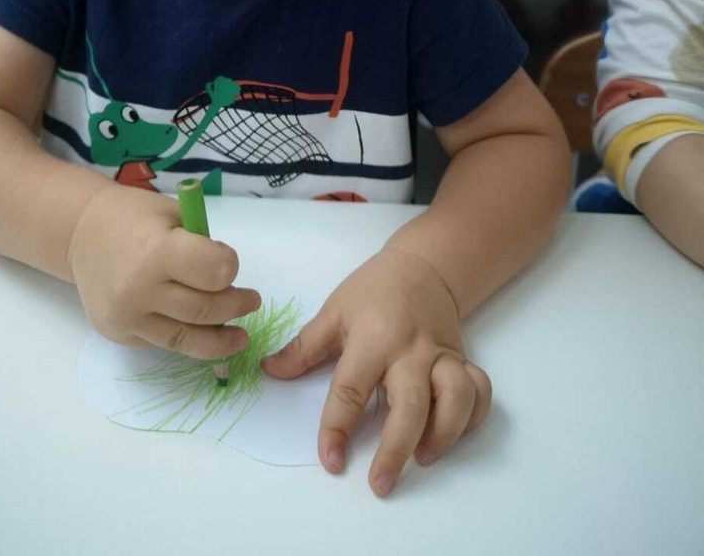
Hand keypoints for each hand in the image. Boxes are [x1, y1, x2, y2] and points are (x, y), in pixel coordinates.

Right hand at [68, 182, 260, 356]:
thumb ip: (199, 246)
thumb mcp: (173, 214)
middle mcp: (139, 288)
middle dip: (236, 306)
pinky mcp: (118, 333)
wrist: (81, 234)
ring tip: (240, 337)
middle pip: (205, 310)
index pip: (213, 272)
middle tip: (251, 302)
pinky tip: (199, 330)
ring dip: (220, 340)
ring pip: (186, 339)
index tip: (230, 264)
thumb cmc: (134, 217)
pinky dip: (185, 336)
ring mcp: (126, 316)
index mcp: (156, 249)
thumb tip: (226, 283)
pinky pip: (162, 341)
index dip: (230, 268)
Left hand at [262, 244, 490, 496]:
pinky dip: (473, 418)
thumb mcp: (334, 311)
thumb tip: (270, 372)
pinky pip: (479, 392)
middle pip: (410, 404)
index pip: (351, 389)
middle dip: (396, 449)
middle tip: (379, 484)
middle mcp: (411, 350)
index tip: (331, 460)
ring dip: (443, 435)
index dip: (337, 427)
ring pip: (455, 399)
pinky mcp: (463, 360)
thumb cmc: (372, 290)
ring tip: (422, 459)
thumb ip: (304, 346)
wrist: (422, 266)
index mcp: (372, 338)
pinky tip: (451, 436)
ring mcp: (442, 356)